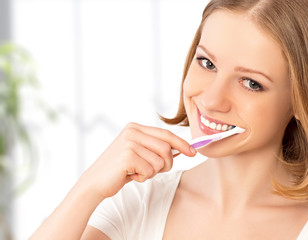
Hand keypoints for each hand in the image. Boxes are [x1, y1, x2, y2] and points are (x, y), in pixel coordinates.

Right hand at [79, 122, 196, 199]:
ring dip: (152, 172)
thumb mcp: (138, 153)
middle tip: (152, 171)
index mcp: (135, 127)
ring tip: (137, 172)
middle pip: (167, 148)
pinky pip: (150, 170)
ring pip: (160, 161)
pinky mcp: (127, 156)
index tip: (193, 152)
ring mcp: (129, 143)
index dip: (182, 143)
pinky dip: (143, 177)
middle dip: (165, 164)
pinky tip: (130, 175)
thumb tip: (183, 148)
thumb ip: (156, 148)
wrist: (95, 182)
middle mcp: (132, 132)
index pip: (166, 134)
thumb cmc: (120, 169)